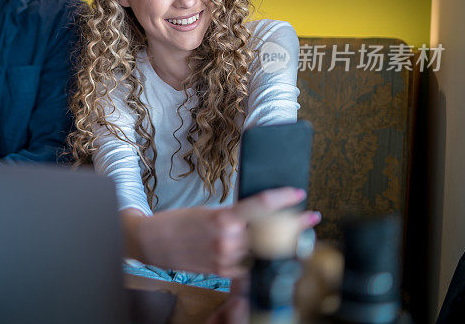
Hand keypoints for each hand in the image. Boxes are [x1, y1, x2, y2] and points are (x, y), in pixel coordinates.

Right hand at [123, 187, 319, 275]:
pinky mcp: (223, 272)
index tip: (299, 193)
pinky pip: (250, 265)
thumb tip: (262, 211)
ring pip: (264, 251)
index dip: (284, 198)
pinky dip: (263, 257)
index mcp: (223, 219)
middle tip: (311, 217)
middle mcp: (228, 241)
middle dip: (294, 225)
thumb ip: (235, 214)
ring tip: (297, 234)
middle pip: (270, 232)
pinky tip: (273, 251)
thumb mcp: (208, 211)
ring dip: (283, 243)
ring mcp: (227, 260)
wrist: (153, 243)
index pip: (262, 206)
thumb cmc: (178, 223)